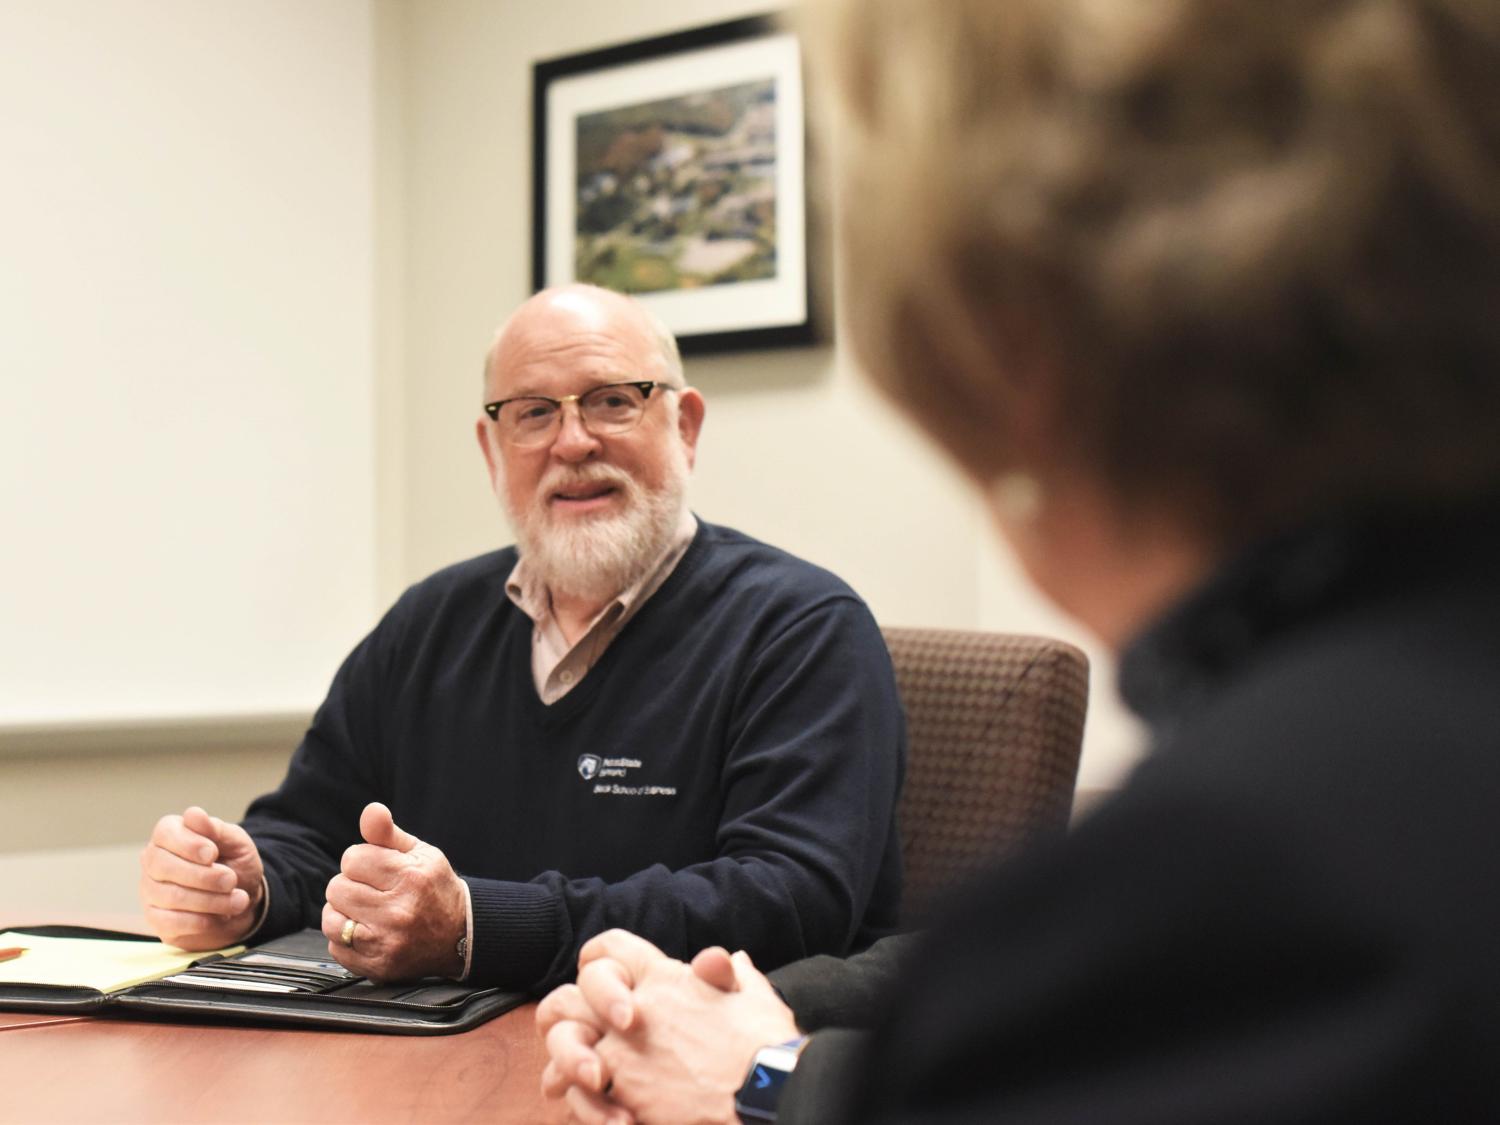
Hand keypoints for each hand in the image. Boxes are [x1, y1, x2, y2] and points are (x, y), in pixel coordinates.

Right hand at [139, 806, 264, 949]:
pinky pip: (170, 922)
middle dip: (202, 876)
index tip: (212, 853)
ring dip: (210, 900)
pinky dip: (200, 921)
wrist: (243, 898)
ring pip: (170, 896)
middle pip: (162, 866)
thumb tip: (193, 814)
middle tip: (231, 880)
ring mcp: (150, 891)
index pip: (164, 834)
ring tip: (239, 900)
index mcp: (170, 835)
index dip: (188, 844)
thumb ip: (216, 828)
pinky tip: (220, 917)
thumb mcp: (235, 842)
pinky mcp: (157, 919)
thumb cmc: (235, 864)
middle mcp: (153, 861)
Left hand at [321, 802, 466, 981]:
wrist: (460, 935)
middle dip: (351, 885)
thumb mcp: (421, 854)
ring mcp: (386, 942)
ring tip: (365, 911)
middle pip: (337, 888)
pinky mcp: (377, 966)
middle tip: (373, 890)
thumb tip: (370, 810)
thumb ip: (388, 833)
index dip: (362, 861)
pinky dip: (345, 938)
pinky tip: (367, 931)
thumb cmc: (436, 889)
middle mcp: (398, 912)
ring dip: (343, 912)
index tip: (378, 869)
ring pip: (330, 918)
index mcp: (410, 878)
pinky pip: (336, 946)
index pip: (353, 858)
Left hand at [537, 929, 800, 1124]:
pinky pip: (578, 1093)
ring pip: (564, 1045)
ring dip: (564, 1061)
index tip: (600, 976)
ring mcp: (623, 1053)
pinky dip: (581, 1103)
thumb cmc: (766, 1046)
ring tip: (577, 1079)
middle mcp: (635, 1009)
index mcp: (665, 978)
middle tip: (578, 1032)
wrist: (767, 1094)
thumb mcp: (755, 998)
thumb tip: (732, 958)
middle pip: (569, 996)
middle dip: (566, 1011)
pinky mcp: (622, 1094)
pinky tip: (597, 1110)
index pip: (612, 947)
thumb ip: (734, 976)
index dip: (600, 958)